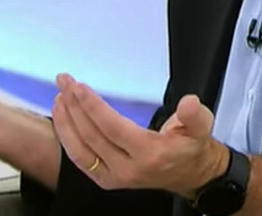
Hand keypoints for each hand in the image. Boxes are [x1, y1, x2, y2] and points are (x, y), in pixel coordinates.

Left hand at [52, 74, 227, 195]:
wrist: (190, 174)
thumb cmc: (191, 147)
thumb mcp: (201, 127)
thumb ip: (195, 115)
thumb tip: (189, 103)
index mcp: (149, 154)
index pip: (112, 128)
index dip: (93, 107)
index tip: (79, 87)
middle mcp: (128, 168)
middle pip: (92, 136)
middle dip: (75, 106)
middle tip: (65, 82)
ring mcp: (114, 176)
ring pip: (80, 150)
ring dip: (65, 122)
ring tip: (59, 97)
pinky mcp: (106, 179)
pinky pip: (80, 159)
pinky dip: (67, 138)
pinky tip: (63, 119)